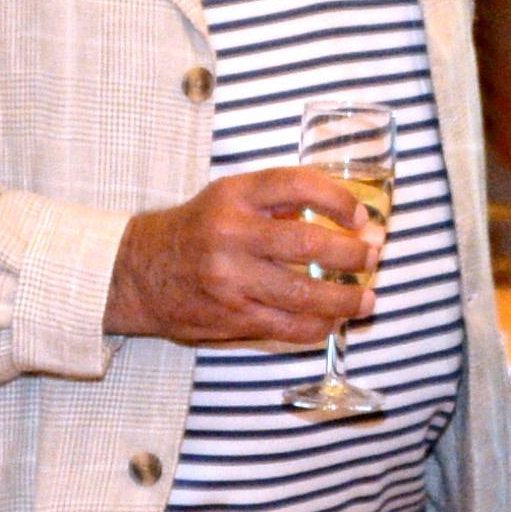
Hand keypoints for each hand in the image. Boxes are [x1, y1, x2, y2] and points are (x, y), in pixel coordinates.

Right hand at [105, 167, 379, 347]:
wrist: (137, 273)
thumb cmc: (193, 231)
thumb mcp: (227, 198)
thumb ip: (276, 202)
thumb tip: (339, 217)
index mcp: (234, 196)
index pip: (297, 185)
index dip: (338, 199)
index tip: (360, 216)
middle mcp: (232, 234)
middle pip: (309, 243)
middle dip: (353, 253)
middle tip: (373, 257)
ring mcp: (231, 280)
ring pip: (304, 293)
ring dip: (346, 298)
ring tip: (369, 299)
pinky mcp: (231, 316)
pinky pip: (288, 326)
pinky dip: (319, 326)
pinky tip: (333, 322)